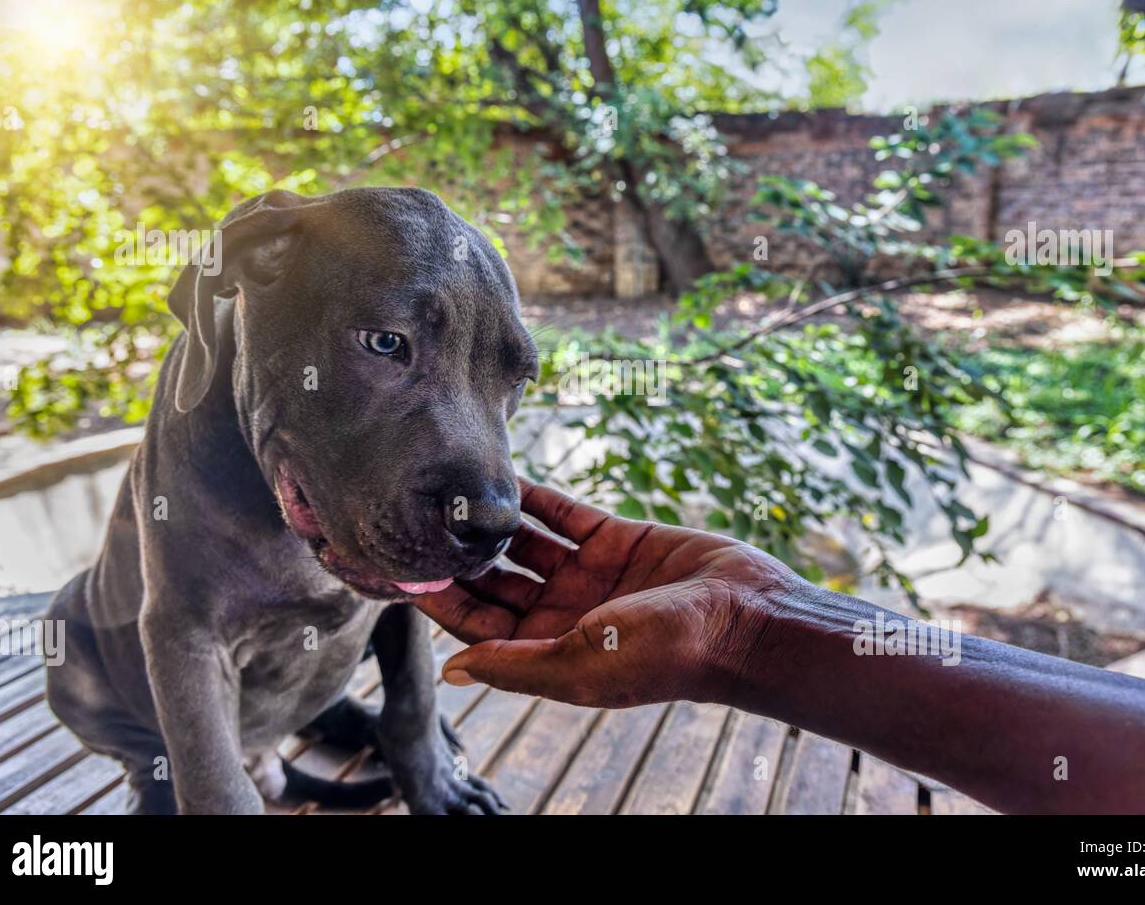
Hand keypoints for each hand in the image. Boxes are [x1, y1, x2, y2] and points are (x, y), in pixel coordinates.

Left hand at [412, 479, 798, 707]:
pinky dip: (536, 497)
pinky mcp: (615, 540)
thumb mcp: (582, 665)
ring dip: (492, 522)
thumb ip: (515, 664)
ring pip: (525, 545)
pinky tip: (503, 475)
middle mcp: (563, 615)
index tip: (400, 568)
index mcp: (550, 652)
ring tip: (452, 490)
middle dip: (457, 557)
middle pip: (494, 584)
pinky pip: (565, 515)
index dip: (441, 600)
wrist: (744, 618)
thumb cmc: (666, 654)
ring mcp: (588, 576)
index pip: (477, 626)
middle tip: (414, 518)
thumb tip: (452, 669)